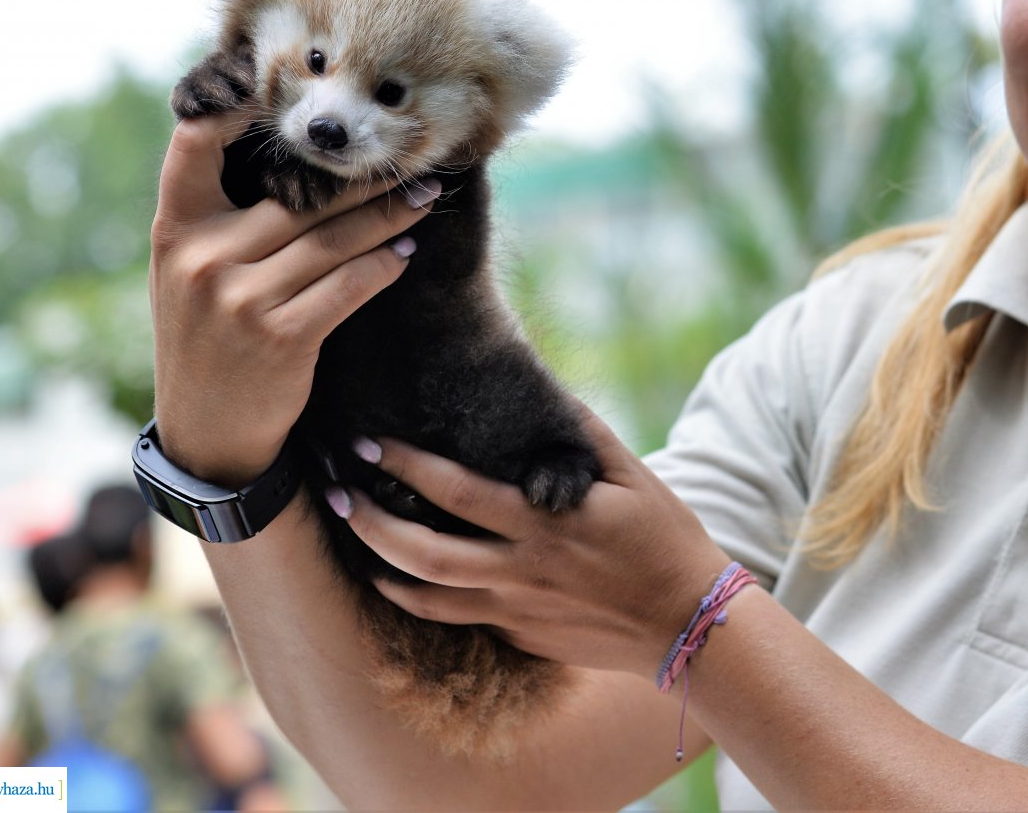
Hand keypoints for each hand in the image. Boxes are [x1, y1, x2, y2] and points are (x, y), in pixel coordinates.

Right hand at [149, 115, 437, 485]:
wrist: (207, 432)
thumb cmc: (206, 335)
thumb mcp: (186, 270)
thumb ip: (220, 215)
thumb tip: (287, 148)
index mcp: (173, 229)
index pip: (195, 144)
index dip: (236, 105)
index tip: (291, 84)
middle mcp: (201, 257)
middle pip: (298, 195)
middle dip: (359, 176)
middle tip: (409, 157)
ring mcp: (240, 299)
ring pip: (334, 238)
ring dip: (388, 216)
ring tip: (423, 199)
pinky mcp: (282, 337)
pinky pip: (350, 285)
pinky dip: (384, 265)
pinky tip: (406, 252)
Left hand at [336, 411, 732, 677]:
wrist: (690, 623)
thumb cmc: (666, 540)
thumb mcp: (633, 476)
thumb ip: (582, 435)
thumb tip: (545, 390)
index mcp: (544, 525)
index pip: (457, 493)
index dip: (407, 466)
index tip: (370, 444)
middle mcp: (521, 571)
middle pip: (422, 552)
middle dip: (369, 521)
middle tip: (337, 493)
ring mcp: (516, 611)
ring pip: (426, 596)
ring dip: (379, 564)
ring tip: (352, 535)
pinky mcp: (519, 636)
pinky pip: (455, 618)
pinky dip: (417, 597)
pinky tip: (398, 577)